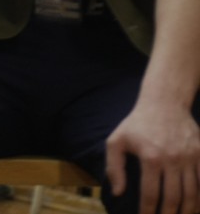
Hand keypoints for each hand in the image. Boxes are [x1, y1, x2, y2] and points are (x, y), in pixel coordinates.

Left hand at [106, 99, 199, 213]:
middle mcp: (172, 159)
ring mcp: (190, 156)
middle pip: (174, 198)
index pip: (151, 194)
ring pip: (193, 193)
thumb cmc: (137, 124)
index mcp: (150, 157)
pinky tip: (197, 207)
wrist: (164, 103)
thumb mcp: (116, 141)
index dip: (149, 211)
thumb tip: (118, 192)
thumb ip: (114, 167)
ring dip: (188, 210)